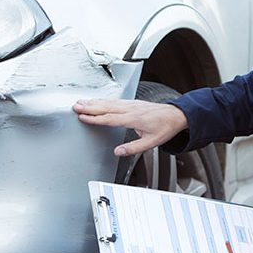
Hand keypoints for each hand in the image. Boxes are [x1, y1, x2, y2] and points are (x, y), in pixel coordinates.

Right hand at [73, 99, 187, 155]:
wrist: (176, 115)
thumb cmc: (165, 128)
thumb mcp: (151, 142)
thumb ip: (133, 148)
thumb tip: (118, 152)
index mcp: (134, 119)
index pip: (110, 118)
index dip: (95, 118)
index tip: (83, 117)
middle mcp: (131, 109)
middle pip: (106, 107)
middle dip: (89, 107)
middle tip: (76, 106)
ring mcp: (131, 104)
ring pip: (109, 102)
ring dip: (94, 102)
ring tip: (81, 102)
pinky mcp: (133, 102)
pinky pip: (115, 100)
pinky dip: (103, 100)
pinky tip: (97, 100)